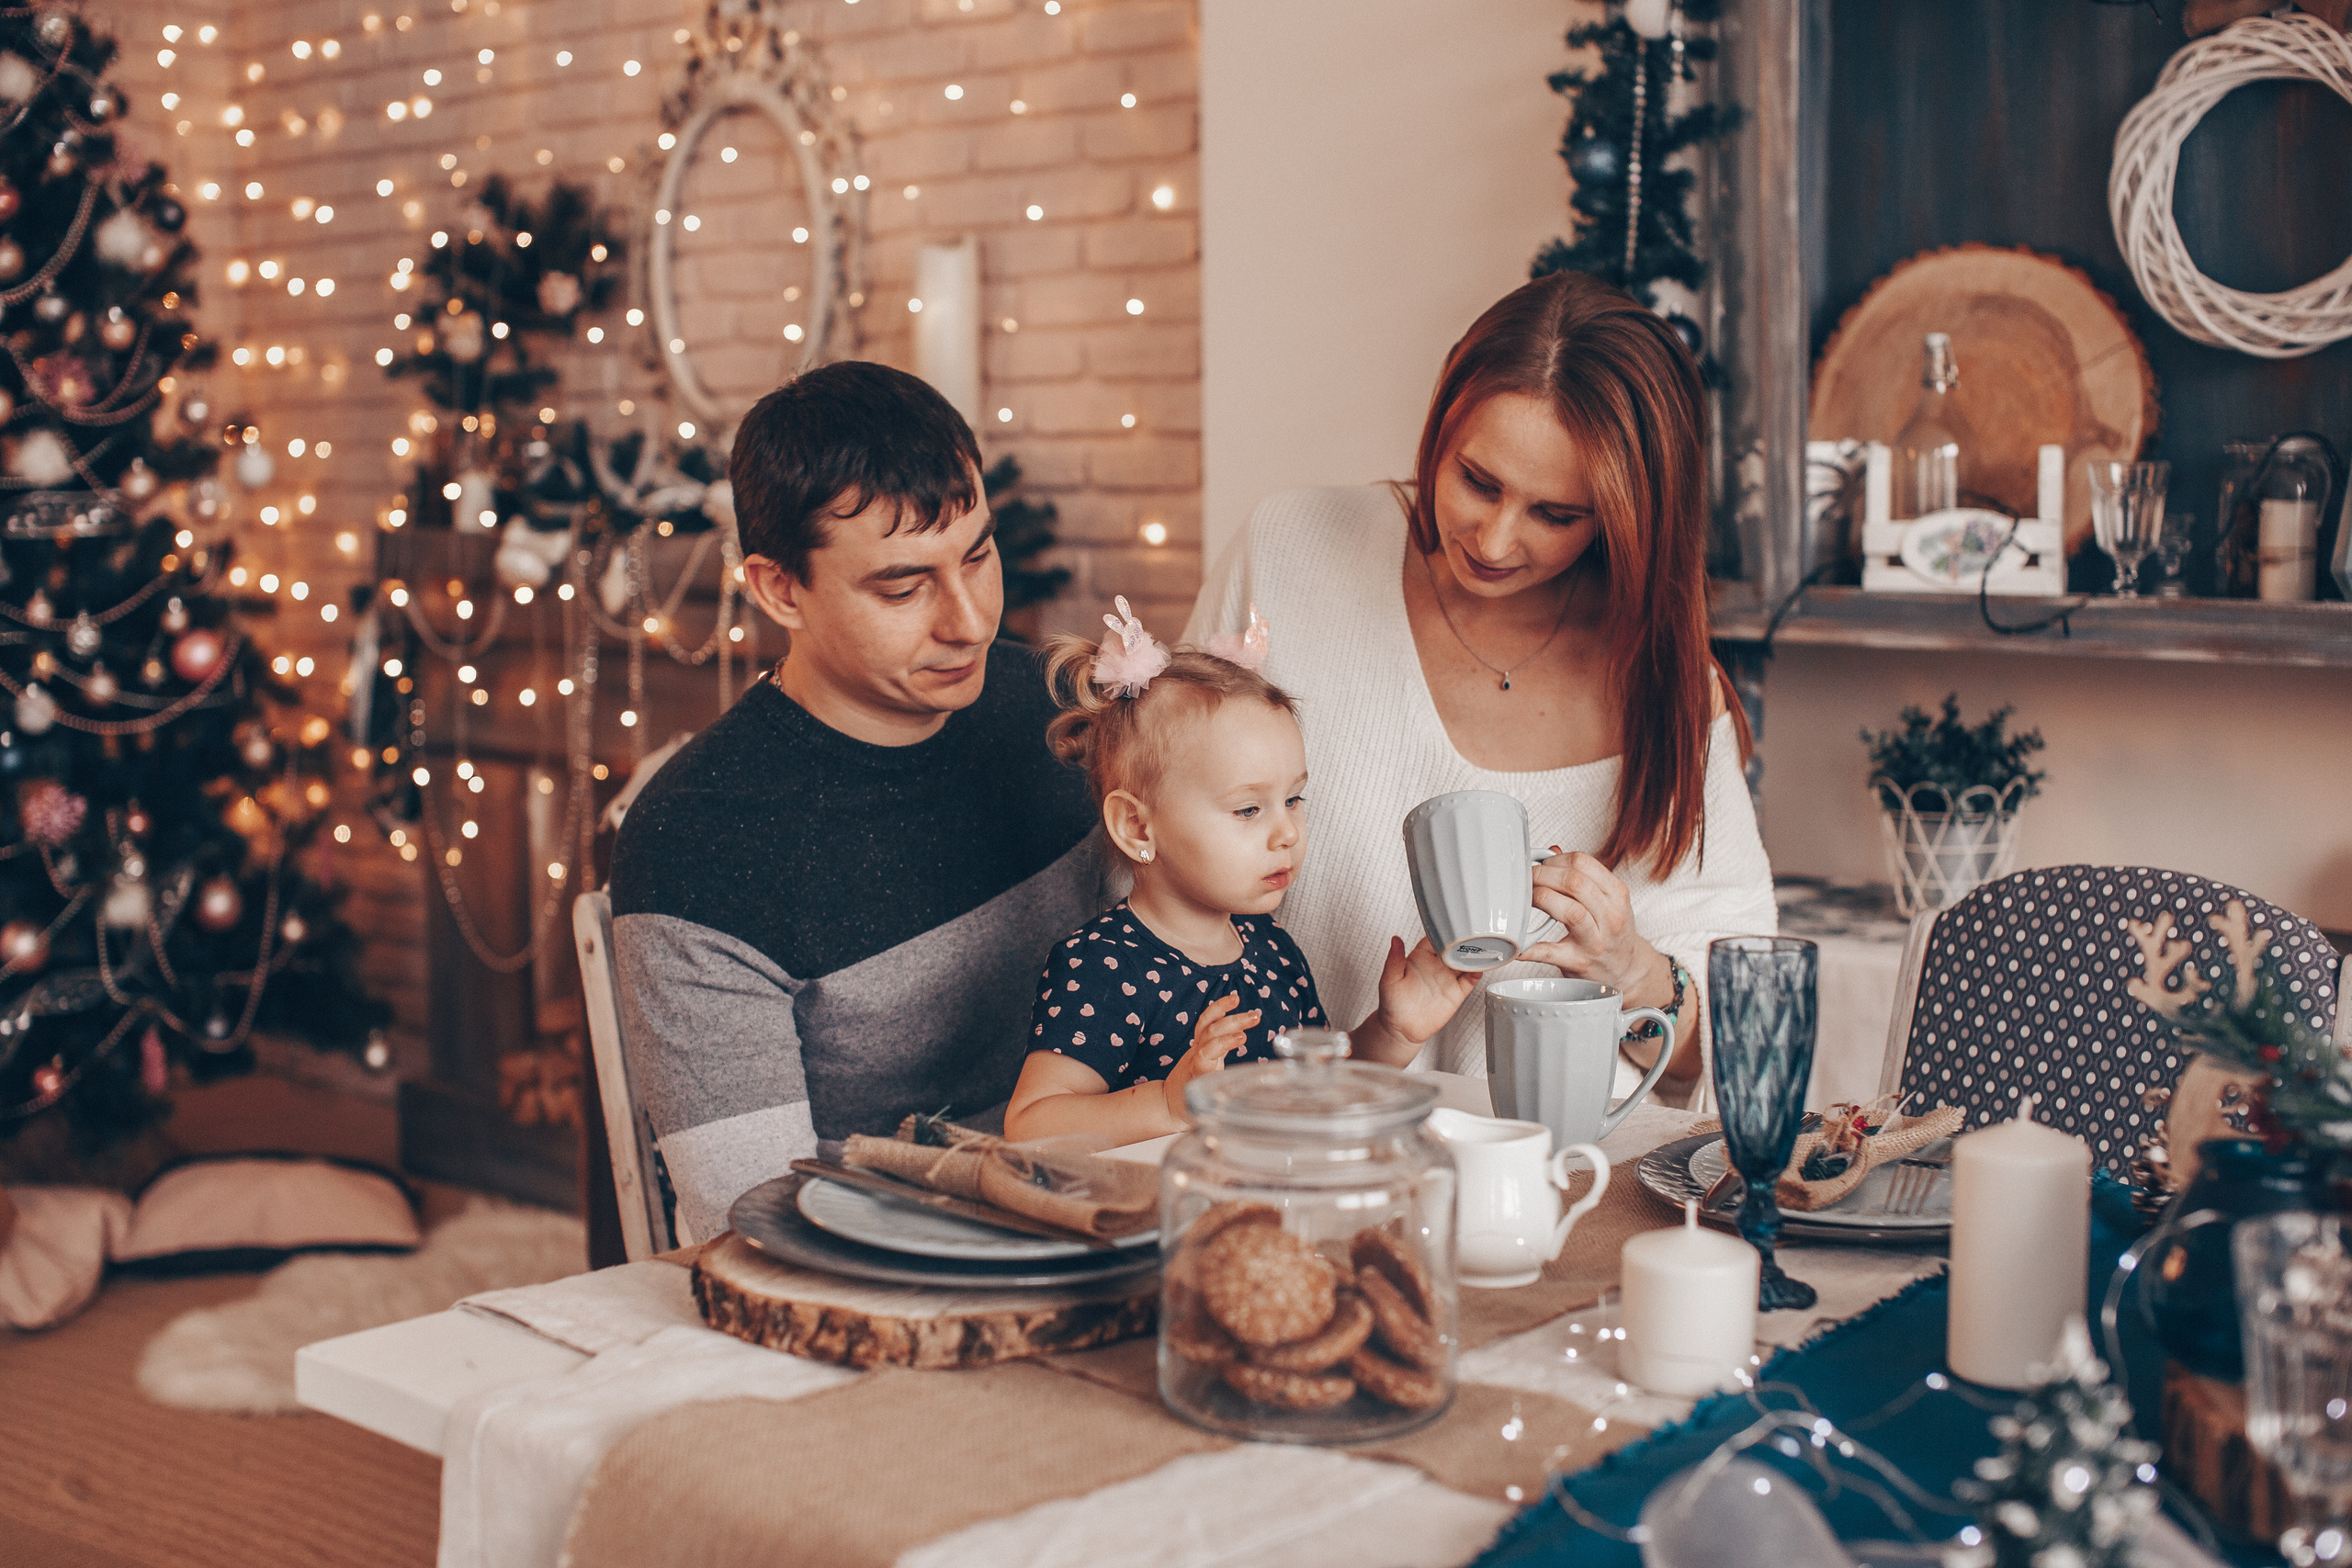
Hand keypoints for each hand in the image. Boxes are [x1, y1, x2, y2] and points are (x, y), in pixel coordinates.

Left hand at [1164, 992, 1258, 1121]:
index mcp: (1198, 1076)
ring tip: (1246, 1005)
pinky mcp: (1199, 1044)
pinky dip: (1219, 1009)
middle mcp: (1197, 1058)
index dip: (1221, 1045)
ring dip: (1227, 1012)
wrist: (1169, 1102)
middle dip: (1231, 1023)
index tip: (1241, 1039)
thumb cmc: (1191, 1110)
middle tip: (1254, 1017)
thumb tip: (1252, 1119)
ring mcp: (1197, 1049)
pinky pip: (1207, 1022)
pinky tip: (1233, 1000)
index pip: (1206, 1055)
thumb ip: (1226, 1114)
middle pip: (1211, 1034)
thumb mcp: (1207, 1115)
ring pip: (1208, 1025)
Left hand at [1373, 936, 1476, 1047]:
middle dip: (1463, 940)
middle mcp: (1436, 965)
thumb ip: (1394, 960)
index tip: (1451, 925)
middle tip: (1471, 934)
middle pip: (1454, 947)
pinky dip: (1477, 973)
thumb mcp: (1389, 980)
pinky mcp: (1456, 993)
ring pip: (1465, 961)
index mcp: (1420, 957)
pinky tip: (1479, 969)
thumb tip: (1395, 938)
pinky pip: (1470, 980)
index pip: (1435, 938)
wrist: (1402, 1030)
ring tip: (1482, 948)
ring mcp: (1447, 978)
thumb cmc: (1392, 1004)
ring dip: (1474, 954)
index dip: (1443, 931)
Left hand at [1523, 850, 1670, 1006]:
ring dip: (1541, 899)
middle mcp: (1611, 916)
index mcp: (1617, 894)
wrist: (1626, 971)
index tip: (1541, 865)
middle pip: (1574, 883)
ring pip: (1570, 912)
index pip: (1583, 863)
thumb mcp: (1608, 900)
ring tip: (1526, 899)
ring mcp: (1596, 940)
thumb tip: (1552, 851)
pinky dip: (1532, 948)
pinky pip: (1553, 953)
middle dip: (1543, 876)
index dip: (1554, 860)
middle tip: (1527, 880)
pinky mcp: (1580, 962)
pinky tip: (1519, 944)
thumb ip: (1583, 876)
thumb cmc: (1612, 932)